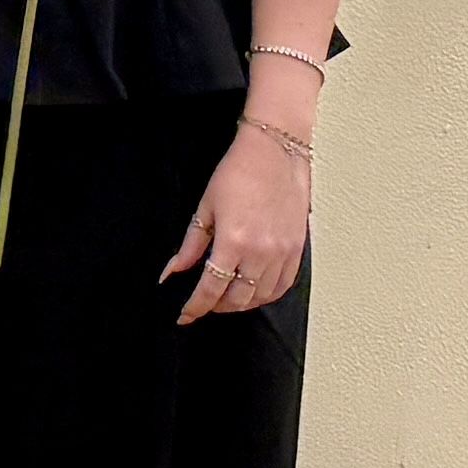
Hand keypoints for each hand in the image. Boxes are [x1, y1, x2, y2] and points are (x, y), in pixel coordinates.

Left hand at [165, 122, 310, 325]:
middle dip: (216, 306)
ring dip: (240, 303)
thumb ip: (189, 246)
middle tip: (203, 303)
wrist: (275, 152)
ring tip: (225, 298)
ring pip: (261, 297)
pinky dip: (265, 296)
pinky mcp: (297, 250)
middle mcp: (260, 253)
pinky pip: (282, 286)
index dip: (196, 307)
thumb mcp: (205, 208)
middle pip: (237, 299)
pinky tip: (253, 291)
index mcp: (233, 242)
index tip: (185, 316)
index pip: (211, 289)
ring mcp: (282, 253)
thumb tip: (170, 273)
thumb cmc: (237, 173)